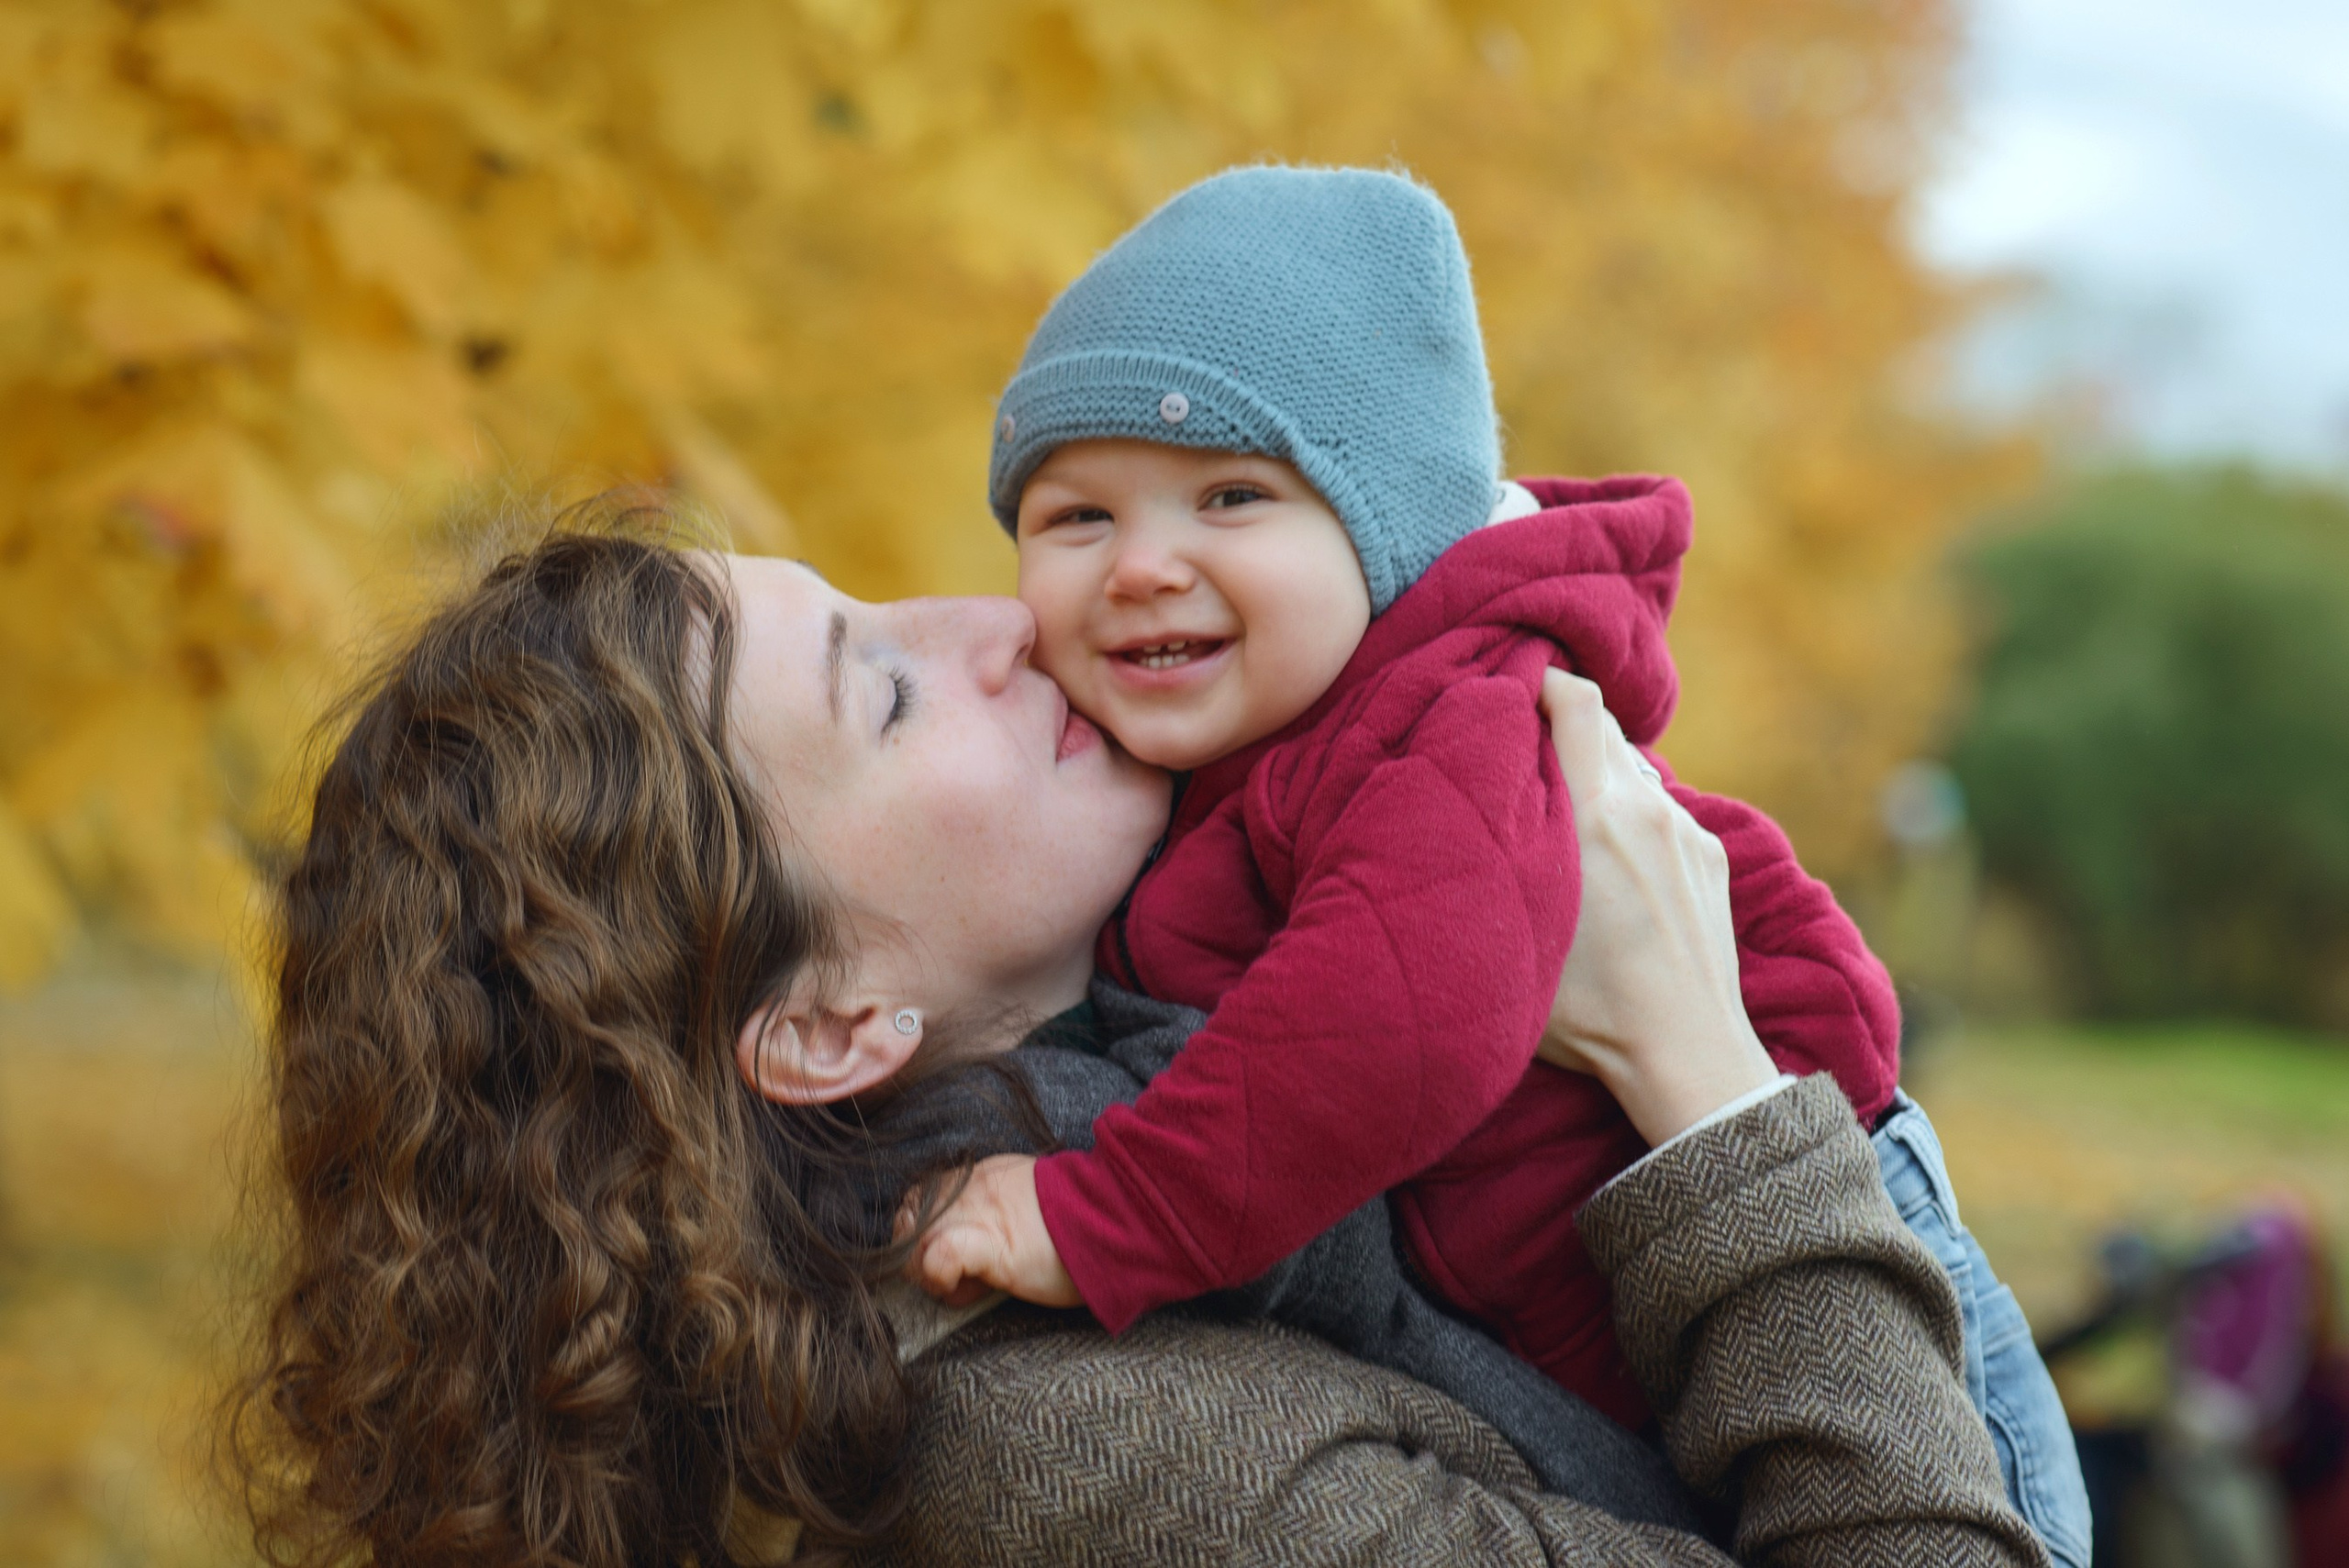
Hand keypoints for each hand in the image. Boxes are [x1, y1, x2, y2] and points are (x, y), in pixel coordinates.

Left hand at [896, 1154, 1081, 1310]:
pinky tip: (965, 1290)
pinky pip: (938, 1255)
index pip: (923, 1198)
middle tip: (952, 1278)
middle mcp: (971, 1188)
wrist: (1119, 1217)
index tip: (953, 1256)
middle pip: (910, 1219)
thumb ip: (1000, 1210)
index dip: (927, 1233)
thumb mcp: (1033, 1202)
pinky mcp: (986, 1242)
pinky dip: (940, 1278)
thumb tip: (982, 1241)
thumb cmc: (1085, 1221)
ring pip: (914, 1239)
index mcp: (983, 1176)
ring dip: (927, 1272)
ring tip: (962, 1287)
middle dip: (918, 1256)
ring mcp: (975, 1212)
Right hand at [1536, 670, 1777, 1145]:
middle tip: (1520, 749)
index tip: (1508, 689)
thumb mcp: (1517, 933)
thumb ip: (1496, 861)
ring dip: (1597, 775)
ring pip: (1634, 771)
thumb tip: (1460, 817)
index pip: (1576, 701)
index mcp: (1596, 817)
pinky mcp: (1712, 859)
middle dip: (1561, 726)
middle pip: (1604, 726)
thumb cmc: (1588, 1013)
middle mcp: (1648, 810)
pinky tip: (1610, 863)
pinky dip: (1631, 816)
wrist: (1685, 1055)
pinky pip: (1662, 811)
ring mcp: (1688, 832)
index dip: (1541, 679)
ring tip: (1564, 815)